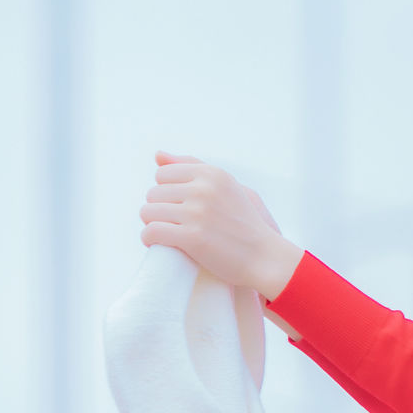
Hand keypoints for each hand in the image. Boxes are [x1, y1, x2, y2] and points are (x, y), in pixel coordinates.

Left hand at [138, 153, 304, 298]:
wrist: (265, 258)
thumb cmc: (245, 223)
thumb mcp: (227, 185)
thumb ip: (193, 167)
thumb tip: (157, 155)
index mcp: (212, 174)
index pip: (163, 174)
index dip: (167, 192)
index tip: (180, 207)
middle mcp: (204, 189)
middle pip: (153, 194)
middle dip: (160, 210)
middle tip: (177, 224)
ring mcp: (197, 213)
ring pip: (147, 212)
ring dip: (154, 225)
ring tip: (171, 234)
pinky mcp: (192, 237)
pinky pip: (150, 232)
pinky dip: (151, 240)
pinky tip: (165, 244)